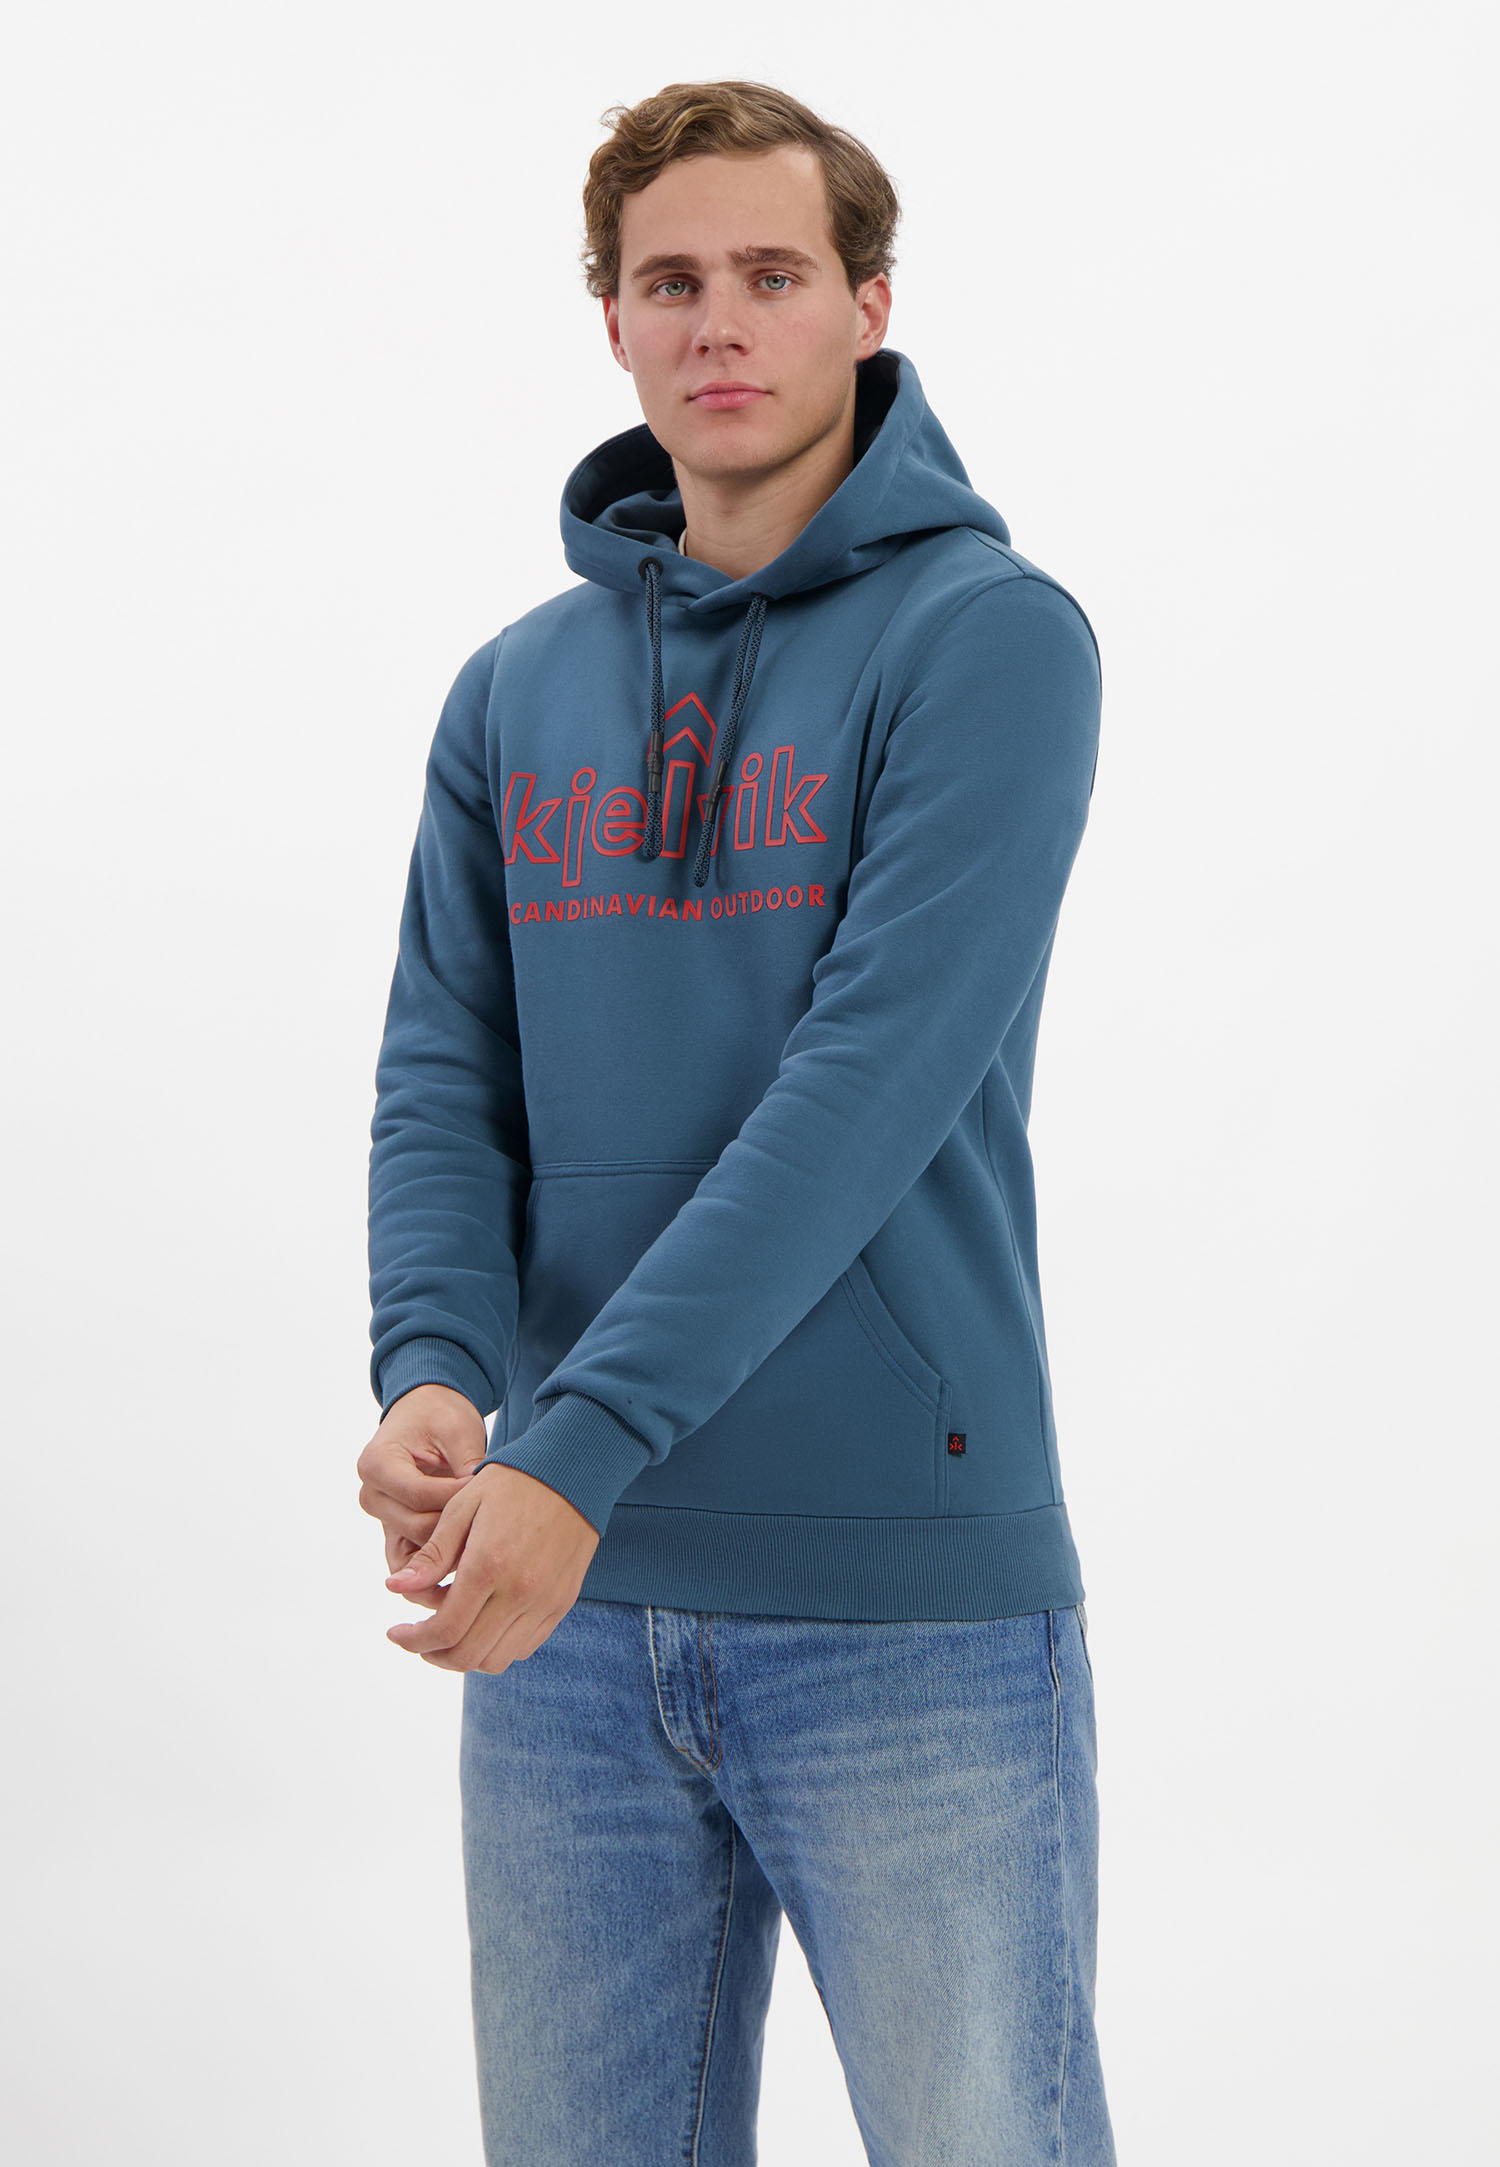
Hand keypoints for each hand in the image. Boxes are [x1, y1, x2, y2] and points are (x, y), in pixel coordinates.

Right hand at [356, 1384, 486, 1602]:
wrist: (424, 1413)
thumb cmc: (440, 1416)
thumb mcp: (458, 1431)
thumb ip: (467, 1467)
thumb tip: (486, 1506)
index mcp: (377, 1463)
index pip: (420, 1496)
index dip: (458, 1502)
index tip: (493, 1501)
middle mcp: (371, 1494)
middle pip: (417, 1528)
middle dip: (457, 1533)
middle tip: (498, 1539)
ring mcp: (382, 1517)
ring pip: (413, 1554)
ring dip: (449, 1559)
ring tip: (487, 1566)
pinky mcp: (394, 1532)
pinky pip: (412, 1562)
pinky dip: (438, 1570)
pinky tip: (471, 1576)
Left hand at [383, 1461, 601, 1673]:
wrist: (572, 1473)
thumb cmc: (510, 1483)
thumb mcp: (462, 1507)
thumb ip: (431, 1555)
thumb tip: (395, 1588)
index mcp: (488, 1565)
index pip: (445, 1629)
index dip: (413, 1641)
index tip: (396, 1633)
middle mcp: (519, 1591)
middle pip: (468, 1656)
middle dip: (433, 1654)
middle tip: (418, 1639)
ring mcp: (544, 1601)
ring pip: (496, 1659)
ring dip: (465, 1655)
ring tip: (450, 1629)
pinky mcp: (561, 1603)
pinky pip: (524, 1646)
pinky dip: (497, 1646)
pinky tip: (483, 1622)